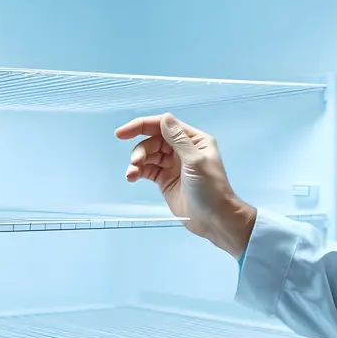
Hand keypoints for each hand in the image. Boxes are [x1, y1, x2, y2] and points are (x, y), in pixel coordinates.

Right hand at [115, 113, 255, 257]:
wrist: (214, 220)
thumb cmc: (211, 189)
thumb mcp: (195, 162)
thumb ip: (178, 140)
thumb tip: (165, 117)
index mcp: (194, 140)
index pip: (165, 126)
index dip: (142, 126)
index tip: (122, 133)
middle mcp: (183, 149)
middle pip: (154, 141)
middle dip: (141, 149)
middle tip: (135, 162)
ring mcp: (173, 165)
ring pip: (149, 156)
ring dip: (137, 162)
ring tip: (131, 174)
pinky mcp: (165, 180)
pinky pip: (147, 170)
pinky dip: (138, 172)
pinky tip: (132, 177)